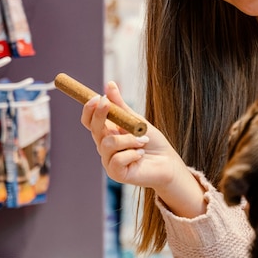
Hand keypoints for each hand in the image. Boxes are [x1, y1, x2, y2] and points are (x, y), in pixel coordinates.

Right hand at [81, 81, 205, 217]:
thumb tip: (109, 84)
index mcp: (108, 133)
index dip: (89, 110)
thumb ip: (121, 106)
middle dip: (100, 114)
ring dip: (128, 139)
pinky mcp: (116, 173)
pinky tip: (141, 155)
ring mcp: (109, 161)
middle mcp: (105, 147)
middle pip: (94, 130)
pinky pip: (117, 160)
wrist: (168, 163)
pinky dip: (132, 154)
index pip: (90, 121)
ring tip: (143, 141)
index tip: (96, 97)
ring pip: (108, 144)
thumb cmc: (153, 143)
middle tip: (108, 103)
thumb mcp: (136, 121)